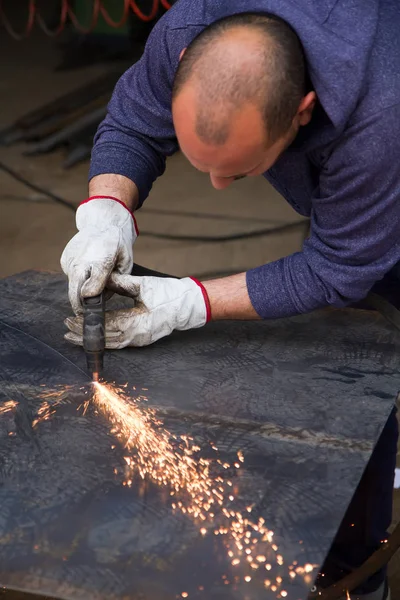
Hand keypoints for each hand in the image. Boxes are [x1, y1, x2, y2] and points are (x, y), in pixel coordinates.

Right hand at [61, 197, 137, 314]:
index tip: (92, 312)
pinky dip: (78, 278)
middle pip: (75, 291)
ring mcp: (71, 259)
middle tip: (85, 314)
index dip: (91, 303)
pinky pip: (70, 276)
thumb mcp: (125, 262)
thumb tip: (102, 299)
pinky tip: (87, 270)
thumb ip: (116, 282)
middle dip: (79, 305)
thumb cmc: (117, 245)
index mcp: (102, 260)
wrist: (101, 222)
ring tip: (93, 282)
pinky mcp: (64, 259)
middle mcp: (82, 260)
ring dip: (80, 290)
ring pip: (72, 285)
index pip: (92, 288)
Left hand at [64, 274, 210, 347]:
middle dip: (84, 333)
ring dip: (91, 340)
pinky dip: (104, 341)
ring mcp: (139, 340)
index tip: (72, 318)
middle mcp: (136, 335)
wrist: (188, 306)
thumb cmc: (168, 294)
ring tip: (73, 337)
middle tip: (66, 328)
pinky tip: (94, 339)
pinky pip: (118, 344)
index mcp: (137, 322)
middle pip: (105, 337)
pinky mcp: (141, 340)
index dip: (88, 322)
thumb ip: (121, 283)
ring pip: (110, 344)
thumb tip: (100, 279)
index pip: (106, 323)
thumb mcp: (143, 285)